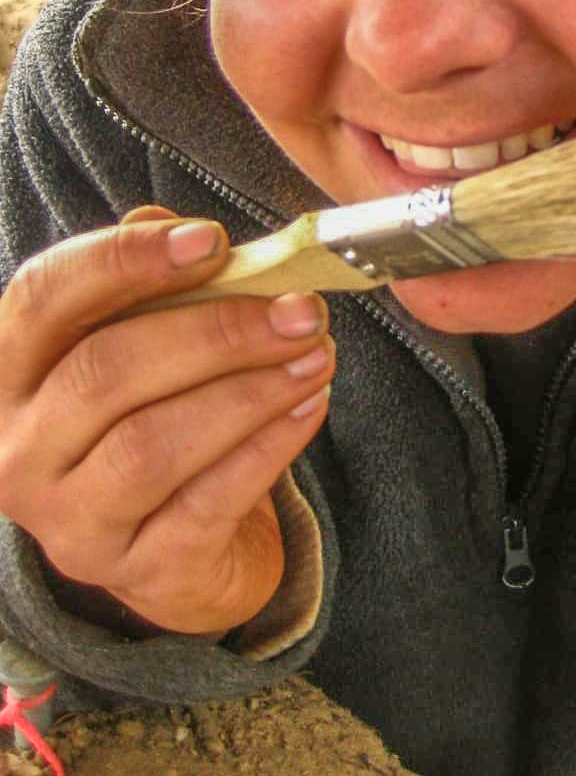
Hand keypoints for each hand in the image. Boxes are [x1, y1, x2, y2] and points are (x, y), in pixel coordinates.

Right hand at [0, 208, 335, 633]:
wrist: (183, 548)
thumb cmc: (160, 417)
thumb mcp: (146, 345)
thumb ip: (154, 286)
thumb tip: (183, 232)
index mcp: (11, 373)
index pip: (42, 300)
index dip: (123, 261)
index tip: (209, 240)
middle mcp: (21, 451)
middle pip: (106, 373)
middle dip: (216, 331)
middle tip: (300, 308)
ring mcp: (72, 522)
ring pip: (153, 444)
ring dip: (250, 390)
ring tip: (317, 354)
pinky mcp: (138, 571)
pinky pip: (207, 502)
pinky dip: (268, 447)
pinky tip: (310, 406)